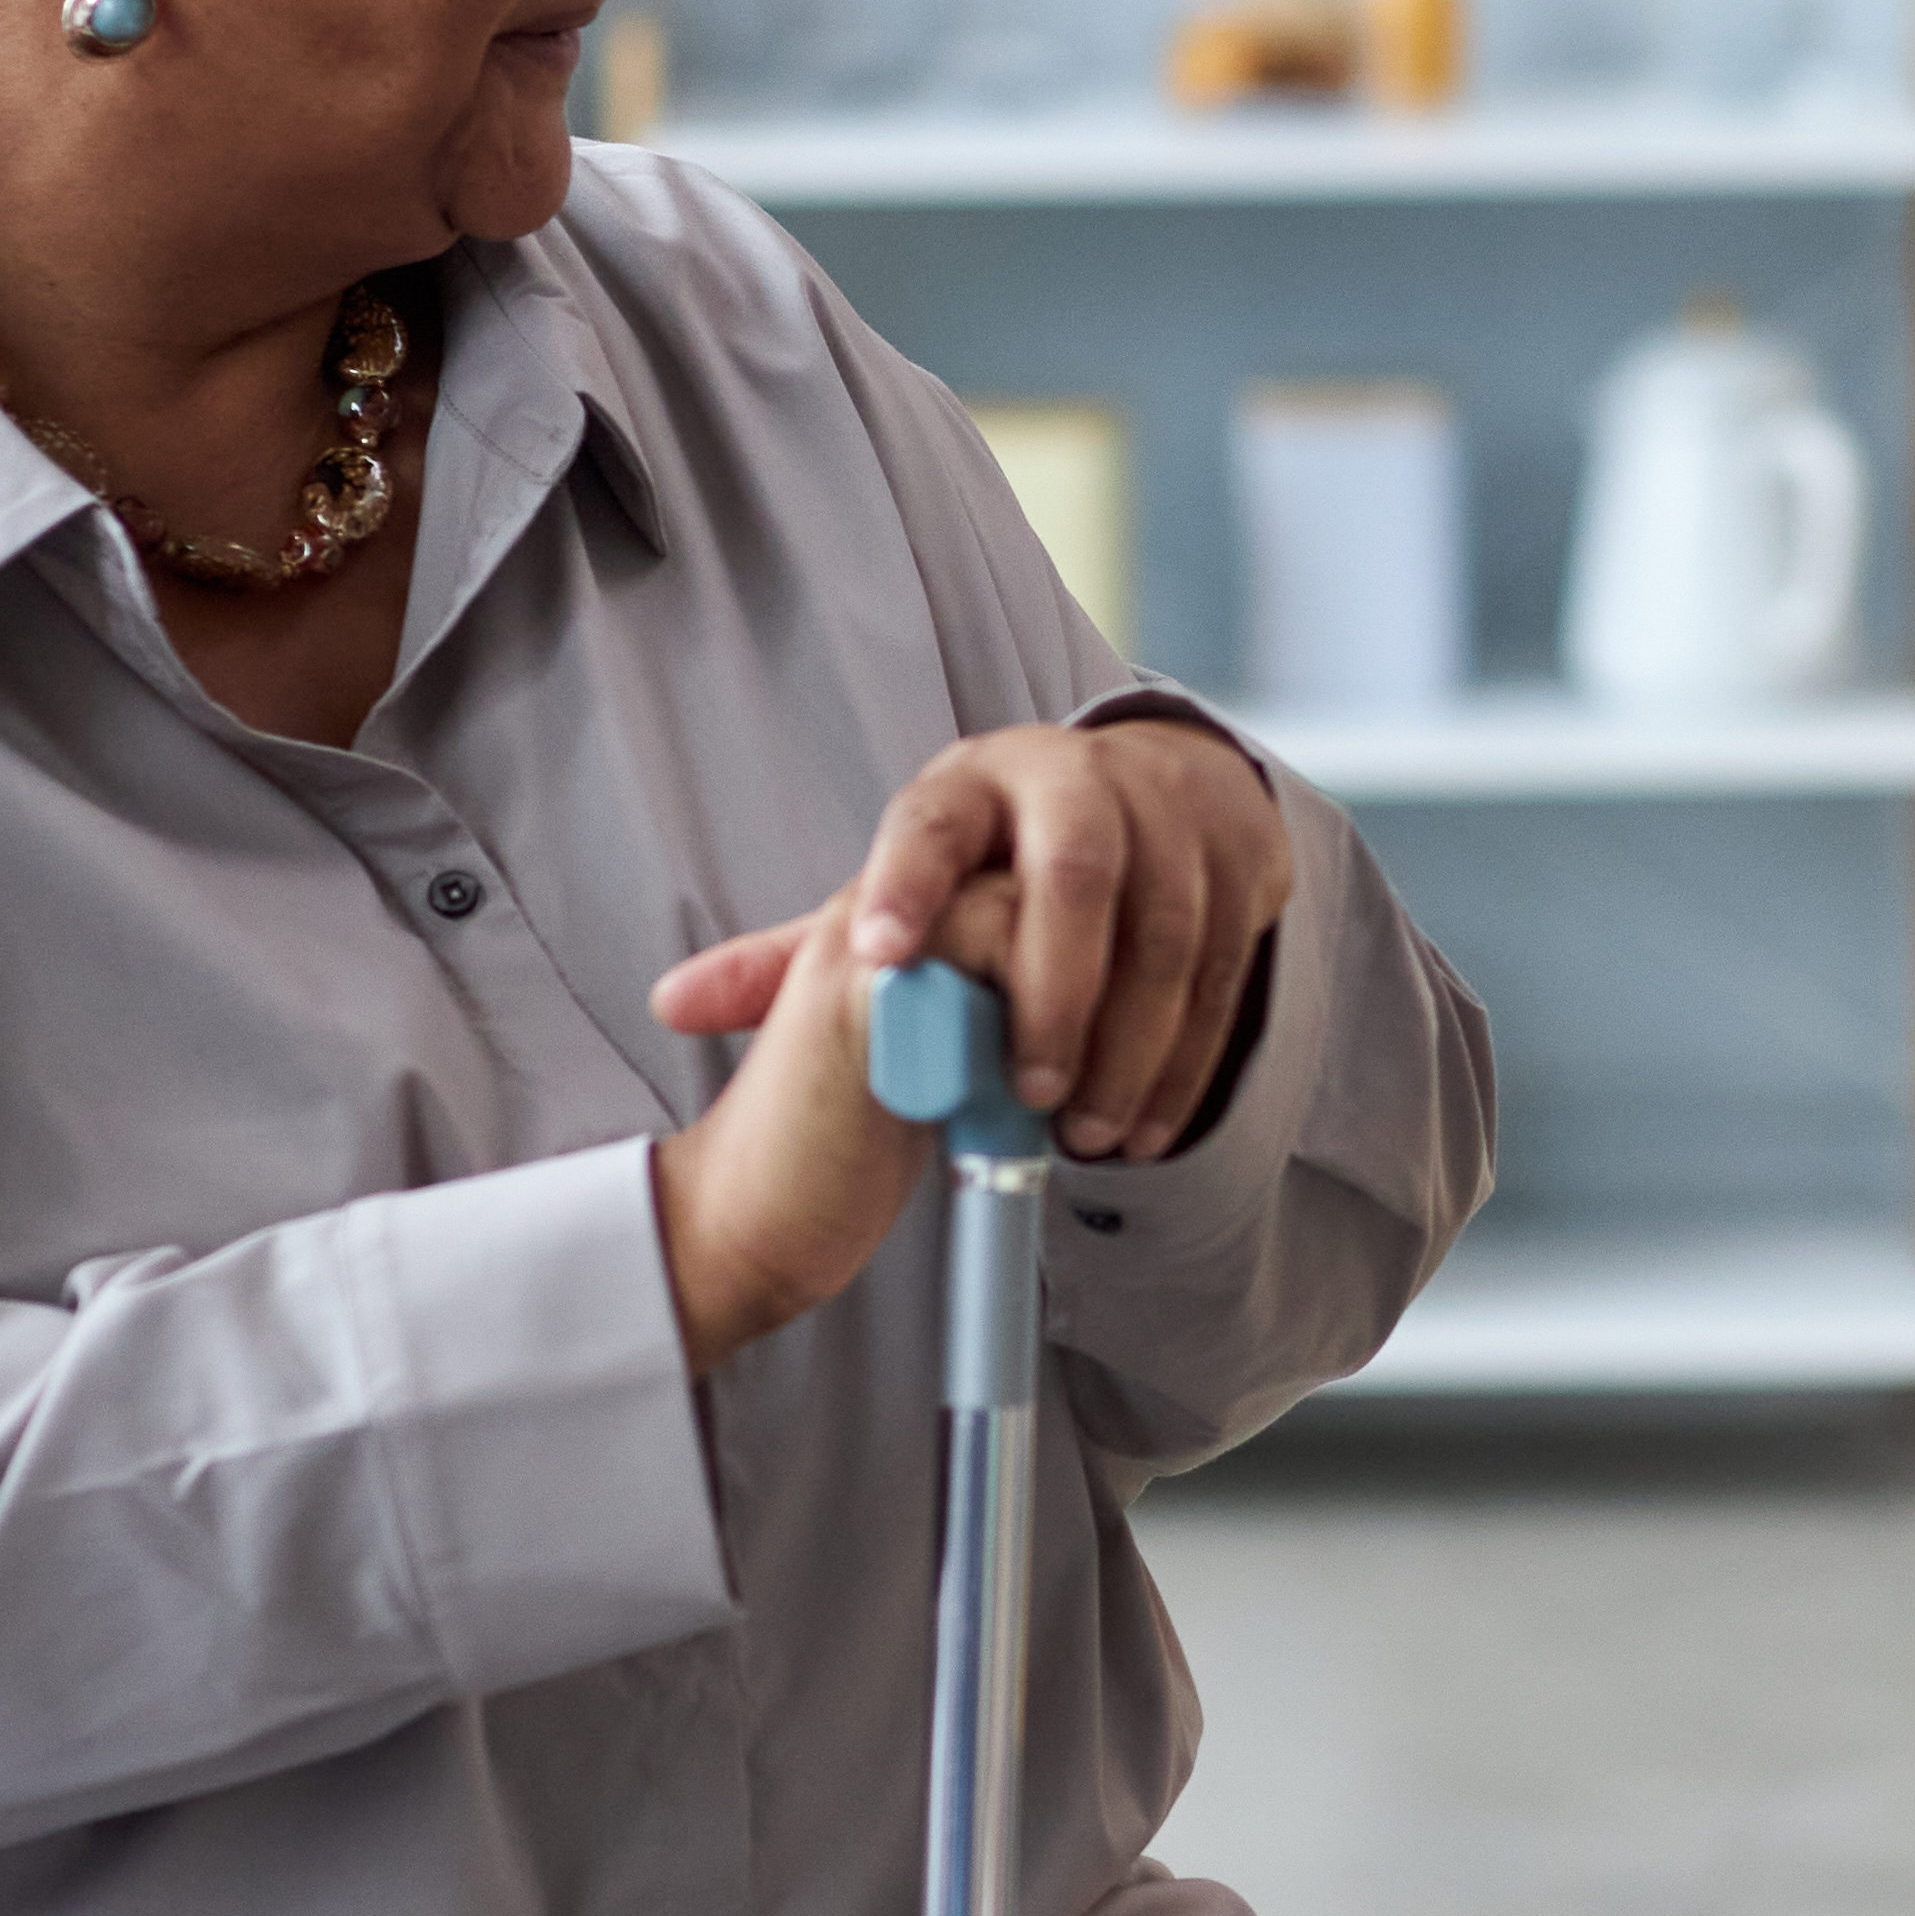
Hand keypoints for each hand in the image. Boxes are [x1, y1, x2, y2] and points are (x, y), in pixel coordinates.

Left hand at [646, 719, 1292, 1373]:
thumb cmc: (1000, 862)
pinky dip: (1184, 1060)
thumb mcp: (905, 883)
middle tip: (1031, 1092)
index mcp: (970, 784)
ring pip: (1165, 933)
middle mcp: (1073, 781)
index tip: (881, 959)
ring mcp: (1170, 816)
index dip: (909, 887)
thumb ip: (801, 951)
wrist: (1160, 792)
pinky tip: (1142, 1125)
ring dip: (1130, 1046)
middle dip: (1056, 989)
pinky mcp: (1242, 864)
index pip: (931, 824)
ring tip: (1088, 1133)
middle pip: (1077, 872)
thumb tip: (672, 1003)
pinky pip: (1221, 972)